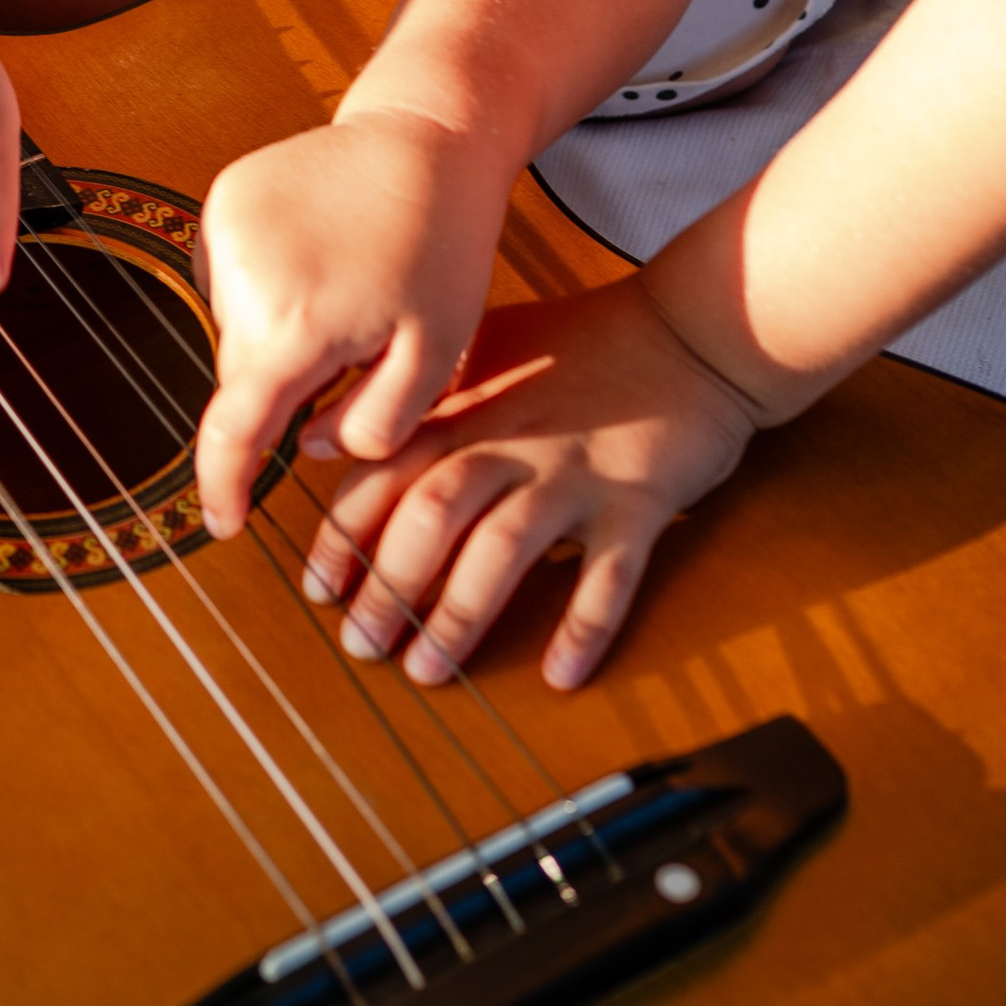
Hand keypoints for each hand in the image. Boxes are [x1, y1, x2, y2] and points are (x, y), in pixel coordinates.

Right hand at [196, 107, 510, 540]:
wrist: (429, 136)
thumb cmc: (443, 246)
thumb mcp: (436, 355)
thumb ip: (373, 423)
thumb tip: (308, 447)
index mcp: (295, 327)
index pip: (234, 431)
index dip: (222, 486)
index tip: (223, 523)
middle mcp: (242, 278)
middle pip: (244, 375)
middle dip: (288, 385)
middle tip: (358, 350)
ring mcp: (225, 230)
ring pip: (237, 326)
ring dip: (278, 333)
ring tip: (347, 291)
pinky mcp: (223, 199)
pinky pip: (230, 276)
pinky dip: (265, 287)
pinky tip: (319, 258)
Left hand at [299, 280, 761, 690]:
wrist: (690, 330)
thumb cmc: (579, 343)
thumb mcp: (481, 349)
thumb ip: (408, 397)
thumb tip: (314, 438)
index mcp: (466, 408)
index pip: (385, 475)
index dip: (344, 538)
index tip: (317, 592)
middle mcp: (511, 442)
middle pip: (431, 517)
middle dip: (388, 587)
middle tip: (362, 646)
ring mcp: (575, 475)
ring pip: (502, 551)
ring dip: (458, 617)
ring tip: (427, 671)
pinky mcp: (640, 503)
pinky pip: (609, 576)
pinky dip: (583, 628)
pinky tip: (558, 675)